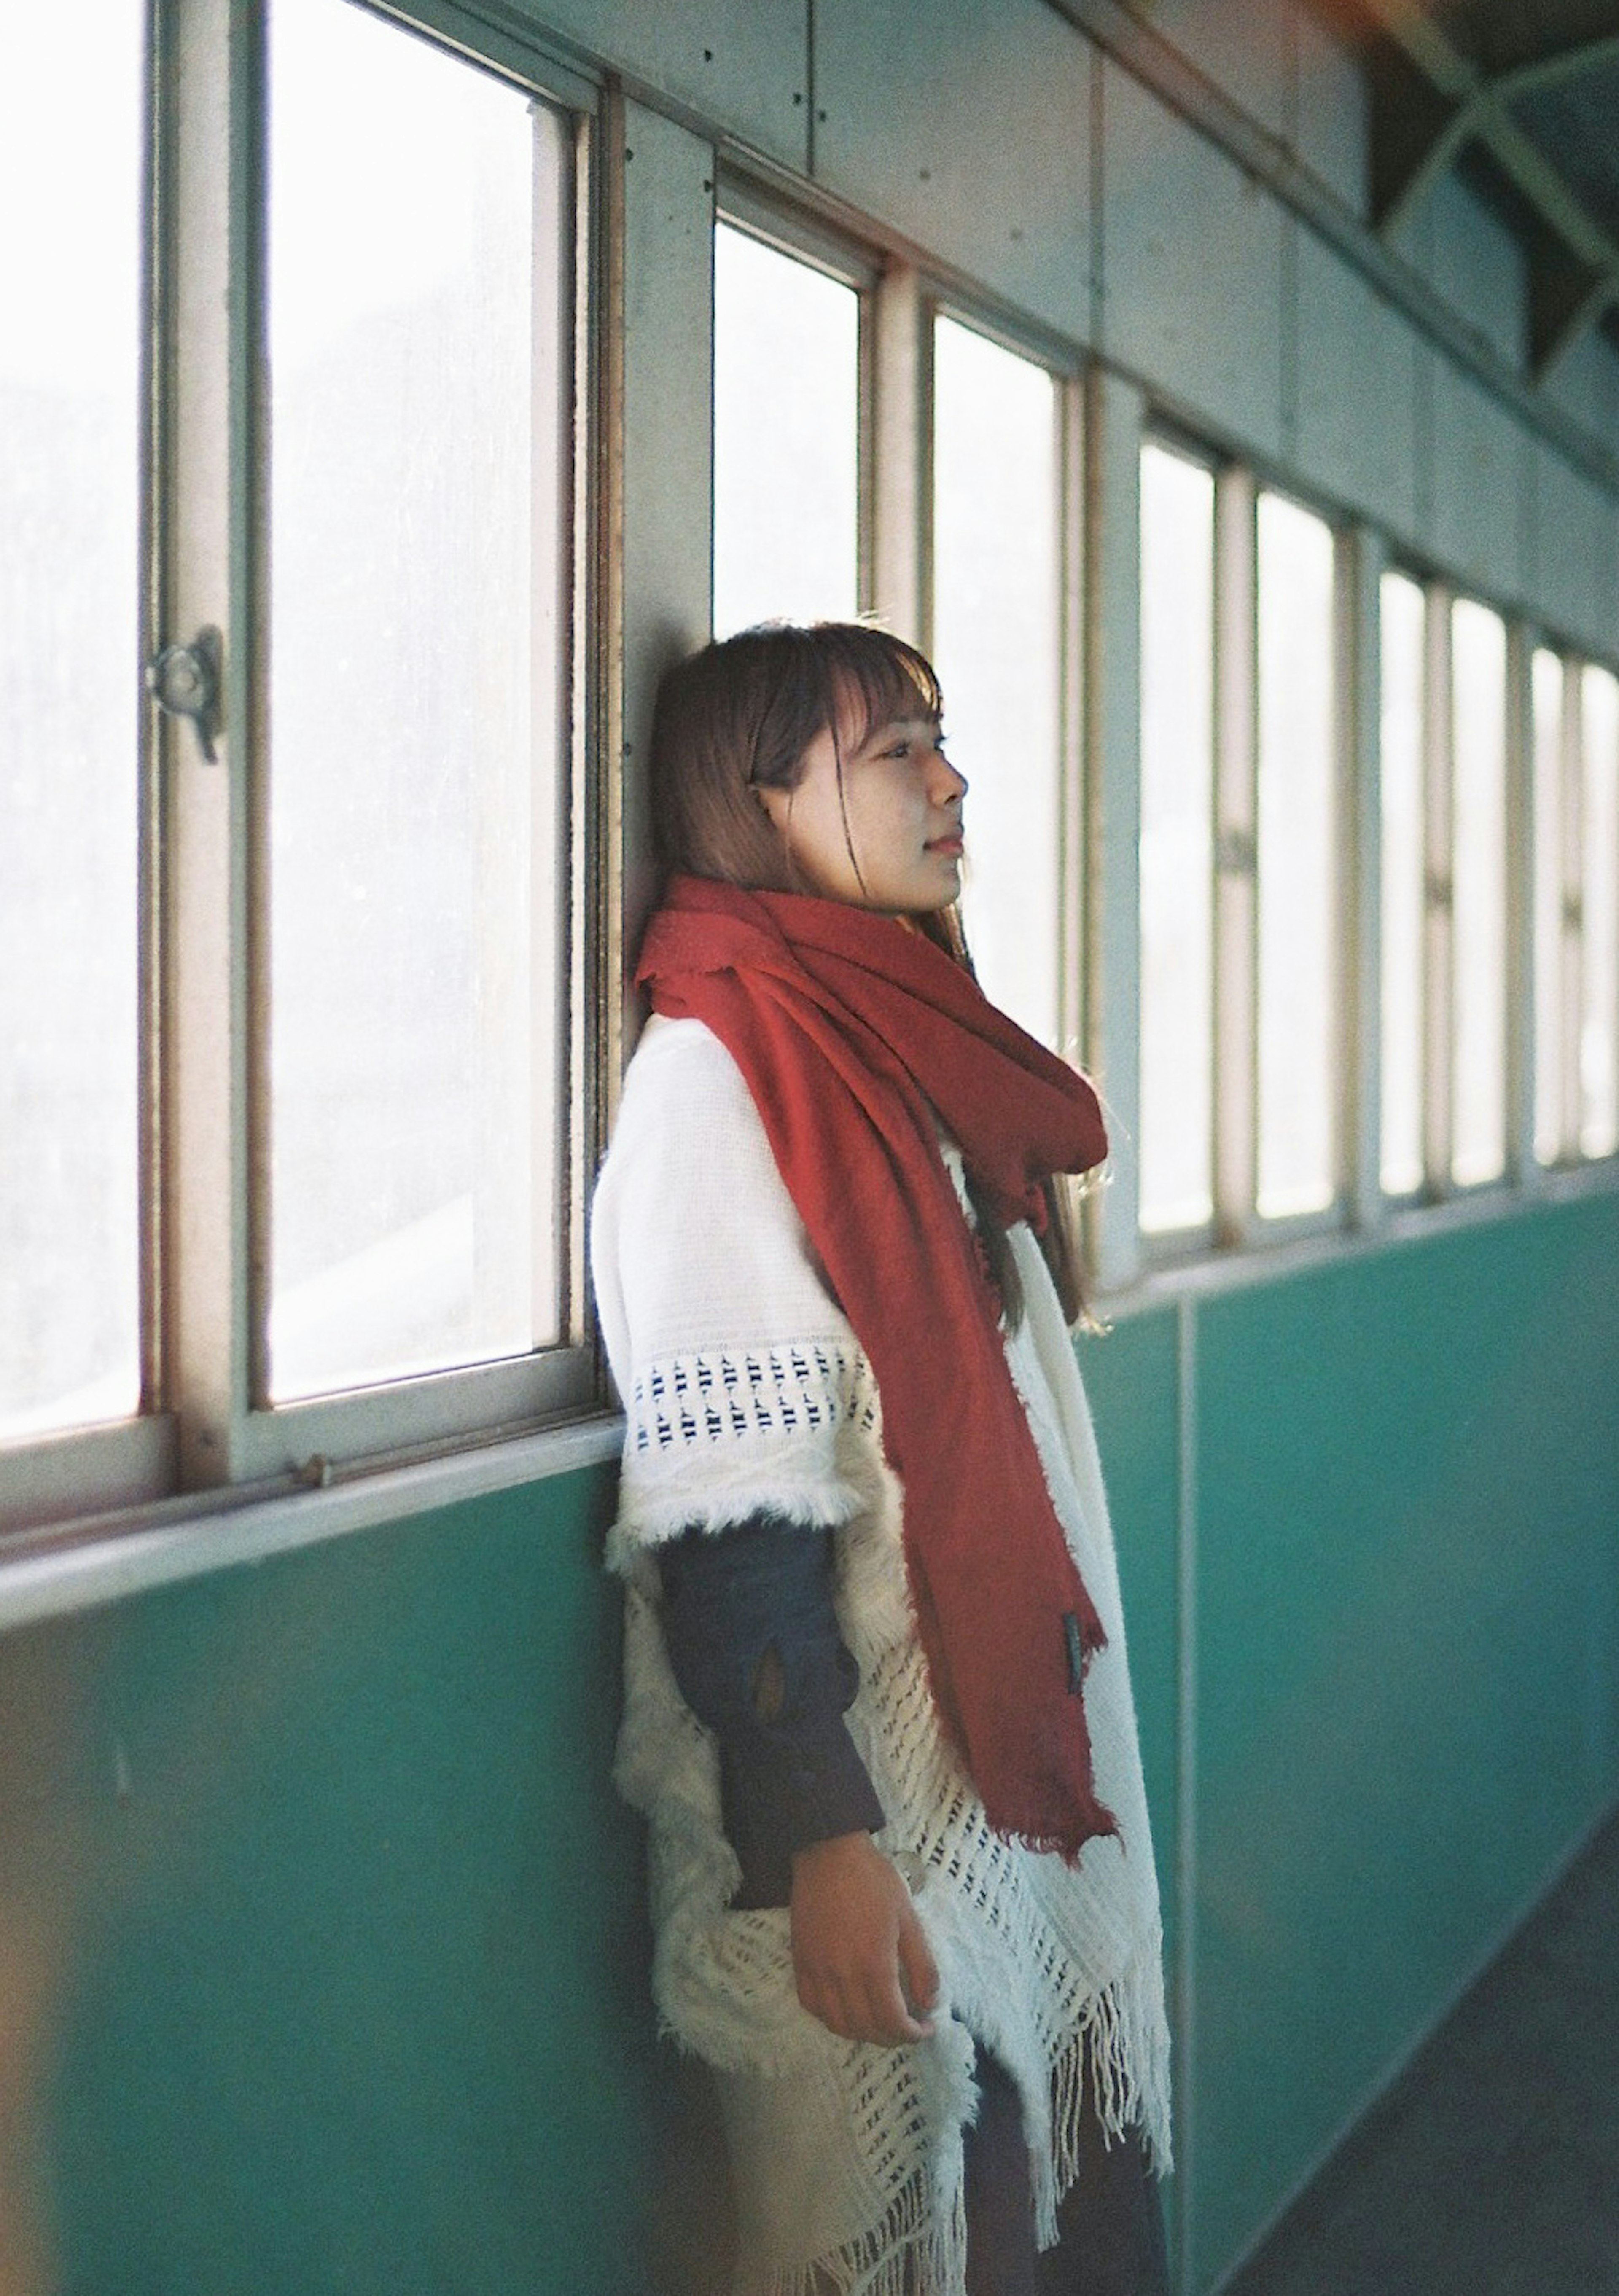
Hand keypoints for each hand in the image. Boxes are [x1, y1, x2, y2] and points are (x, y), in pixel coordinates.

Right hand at [789, 1832, 940, 2046]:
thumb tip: (929, 2003)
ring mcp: (817, 1971)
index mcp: (874, 1966)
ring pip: (837, 2024)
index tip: (926, 2027)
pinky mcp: (800, 1962)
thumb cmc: (874, 1882)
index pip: (893, 2021)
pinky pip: (811, 2005)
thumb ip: (922, 1965)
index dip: (912, 2034)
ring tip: (879, 2022)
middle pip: (866, 2029)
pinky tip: (845, 2010)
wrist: (829, 1854)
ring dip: (861, 2033)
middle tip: (907, 2027)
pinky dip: (830, 2018)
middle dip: (891, 2037)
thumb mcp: (909, 1918)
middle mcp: (842, 1977)